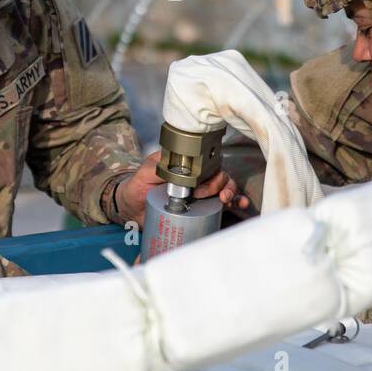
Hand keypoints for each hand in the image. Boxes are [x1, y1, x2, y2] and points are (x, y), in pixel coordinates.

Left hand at [115, 149, 247, 228]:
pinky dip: (234, 202)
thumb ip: (157, 167)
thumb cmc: (138, 186)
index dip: (210, 172)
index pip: (206, 162)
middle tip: (208, 195)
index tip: (201, 186)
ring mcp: (201, 191)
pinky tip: (239, 205)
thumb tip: (173, 163)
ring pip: (225, 187)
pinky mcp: (202, 207)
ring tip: (227, 200)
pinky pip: (222, 203)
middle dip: (220, 184)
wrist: (132, 208)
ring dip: (231, 192)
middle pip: (219, 174)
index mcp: (186, 165)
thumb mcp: (144, 173)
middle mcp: (197, 176)